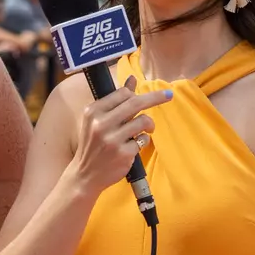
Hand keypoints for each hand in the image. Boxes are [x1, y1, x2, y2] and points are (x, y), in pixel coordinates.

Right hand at [65, 79, 172, 195]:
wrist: (85, 174)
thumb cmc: (93, 144)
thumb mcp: (97, 120)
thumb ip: (115, 101)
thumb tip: (132, 79)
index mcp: (93, 111)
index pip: (122, 93)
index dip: (137, 93)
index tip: (150, 94)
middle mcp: (101, 124)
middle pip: (135, 103)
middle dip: (155, 98)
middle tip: (169, 95)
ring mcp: (112, 140)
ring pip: (142, 121)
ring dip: (149, 124)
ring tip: (147, 130)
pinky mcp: (123, 154)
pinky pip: (143, 140)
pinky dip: (143, 141)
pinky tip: (135, 146)